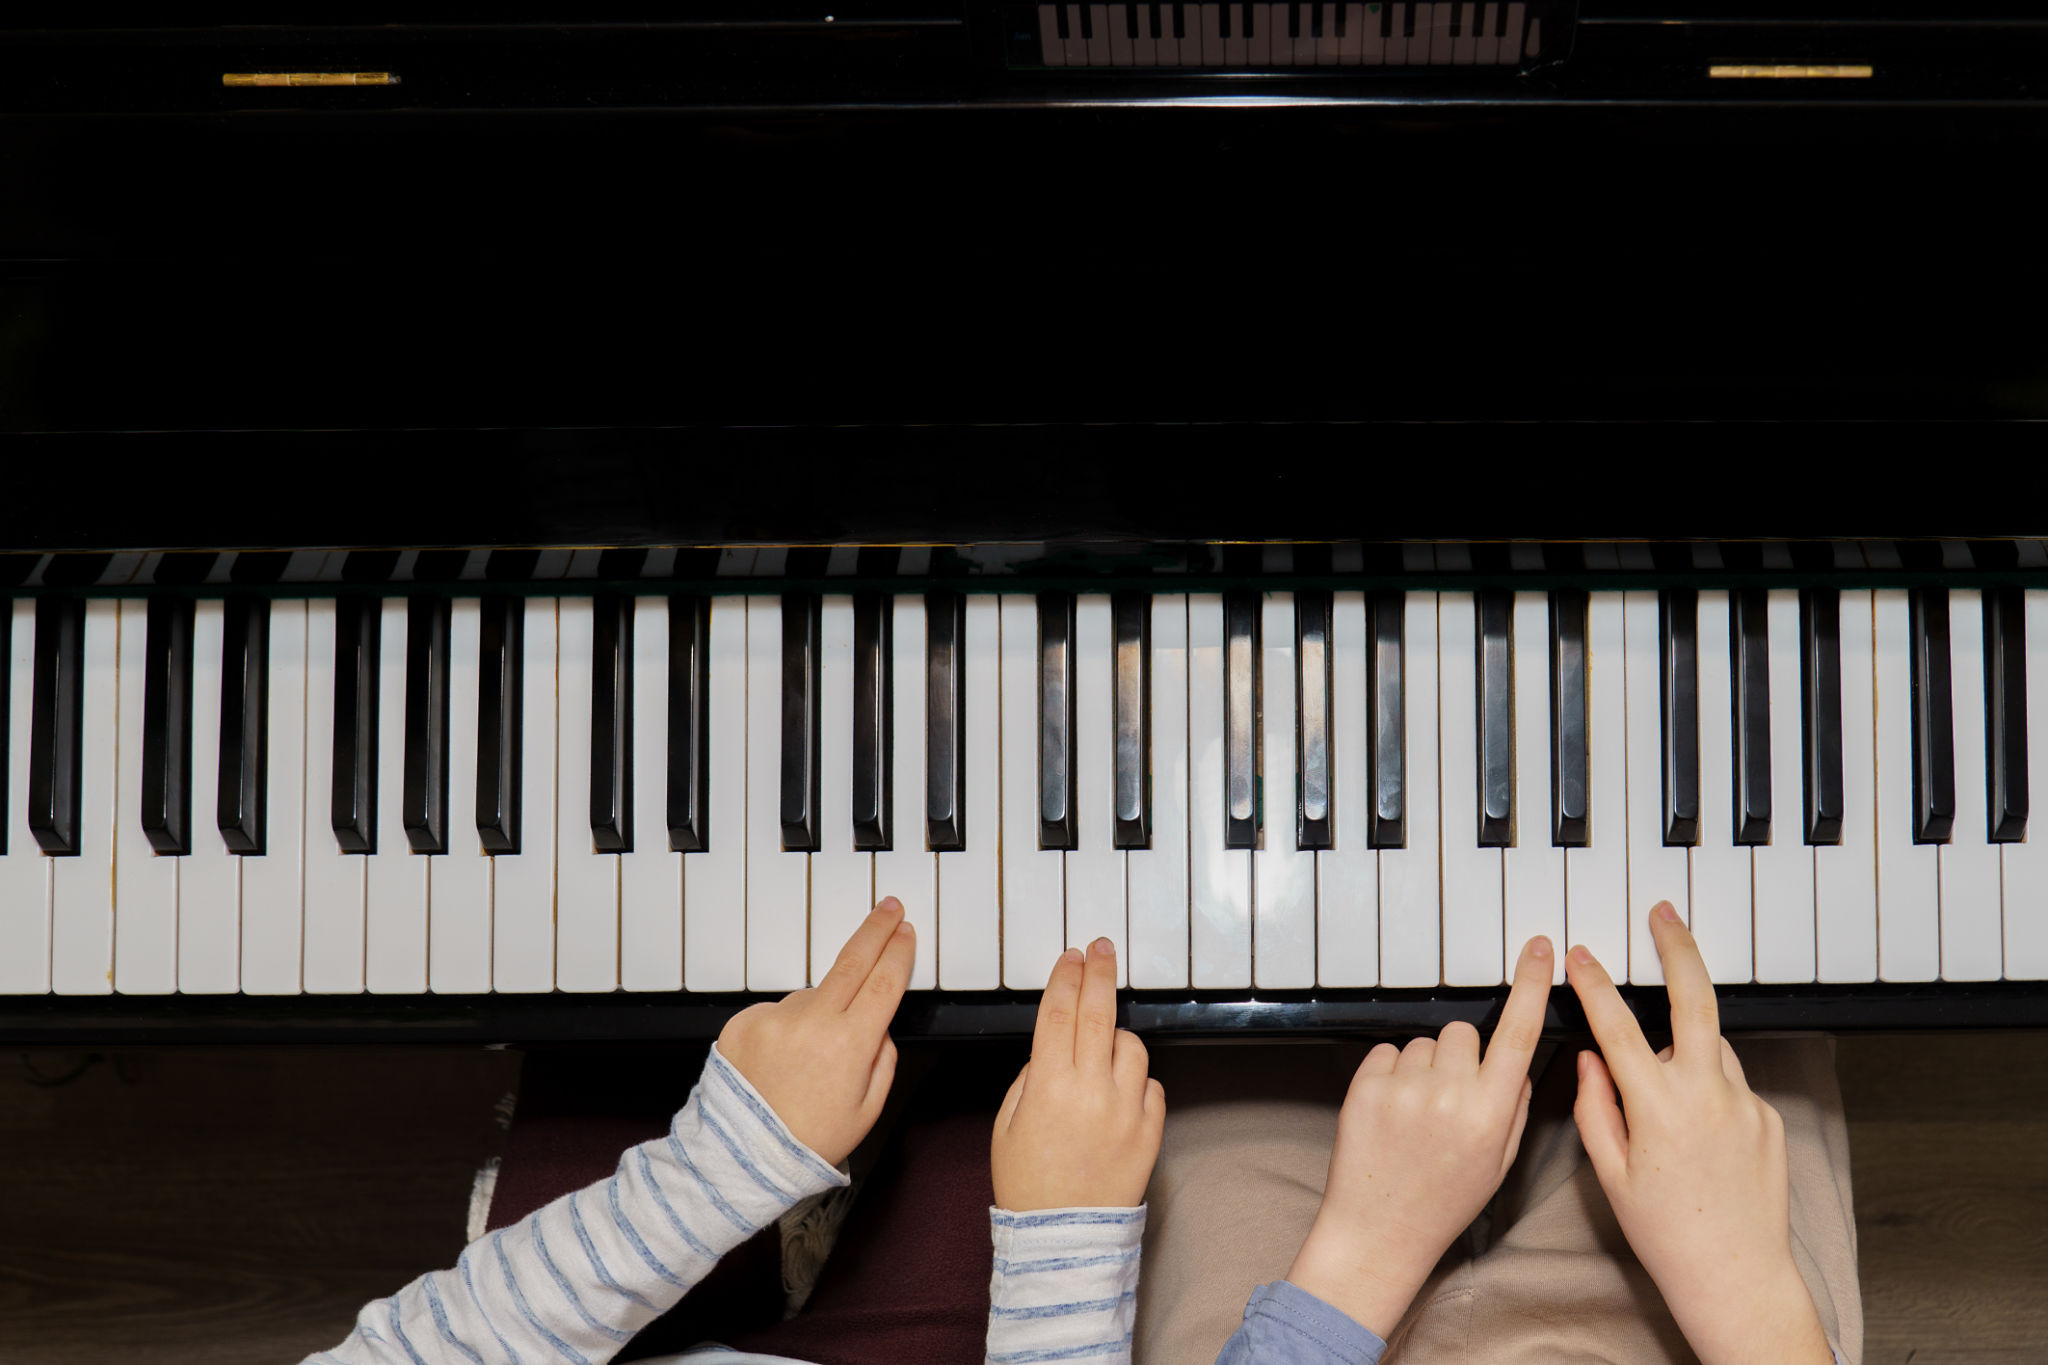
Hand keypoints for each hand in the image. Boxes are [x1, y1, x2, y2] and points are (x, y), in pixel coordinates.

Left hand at [715, 898, 912, 1166]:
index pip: (884, 982)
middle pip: (852, 961)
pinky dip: (785, 1026)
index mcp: (849, 1045)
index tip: (905, 932)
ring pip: (812, 997)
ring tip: (808, 1061)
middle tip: (888, 909)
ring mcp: (774, 1018)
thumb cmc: (808, 1140)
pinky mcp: (743, 1020)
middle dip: (874, 931)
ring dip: (819, 1012)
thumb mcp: (868, 1108)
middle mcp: (811, 1022)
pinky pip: (778, 1011)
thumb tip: (878, 1025)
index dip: (898, 953)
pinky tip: (781, 1061)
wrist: (742, 1156)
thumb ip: (883, 1058)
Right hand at [991, 938, 1164, 1210]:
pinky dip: (1136, 1082)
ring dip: (1118, 1037)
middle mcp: (1091, 1091)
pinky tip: (1118, 1093)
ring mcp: (1126, 1110)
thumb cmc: (1029, 1184)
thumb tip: (1054, 1048)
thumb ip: (1030, 1078)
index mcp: (1049, 1086)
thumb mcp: (1006, 1124)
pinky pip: (1151, 1085)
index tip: (1072, 957)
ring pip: (1132, 1046)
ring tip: (1102, 1051)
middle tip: (1101, 950)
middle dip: (1100, 974)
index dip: (1066, 978)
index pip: (1059, 1013)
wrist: (1064, 1238)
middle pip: (1100, 1014)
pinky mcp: (1151, 1131)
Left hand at [1286, 935, 1551, 1339]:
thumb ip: (1514, 1106)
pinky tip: (1392, 1112)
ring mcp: (1405, 1088)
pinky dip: (1391, 1074)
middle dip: (1462, 1056)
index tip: (1541, 949)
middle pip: (1464, 1032)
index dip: (1533, 986)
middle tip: (1450, 1100)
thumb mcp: (1499, 1162)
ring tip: (1417, 1115)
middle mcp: (1451, 1094)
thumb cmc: (1443, 1200)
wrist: (1381, 1229)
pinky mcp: (1366, 1085)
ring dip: (1425, 1068)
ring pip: (1425, 1043)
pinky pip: (1387, 1052)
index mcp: (1492, 1113)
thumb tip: (1516, 1063)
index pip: (1520, 1034)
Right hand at [1567, 903, 1834, 1364]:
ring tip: (1662, 1091)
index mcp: (1659, 1109)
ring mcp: (1745, 1105)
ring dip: (1684, 1044)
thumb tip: (1592, 1061)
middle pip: (1695, 1000)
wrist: (1737, 1278)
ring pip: (1710, 1046)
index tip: (1582, 958)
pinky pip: (1729, 1084)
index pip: (1618, 1028)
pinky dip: (1707, 1089)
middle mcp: (1708, 1096)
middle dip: (1677, 950)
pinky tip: (1695, 1135)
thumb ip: (1595, 1107)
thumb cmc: (1667, 1236)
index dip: (1596, 986)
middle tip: (1664, 915)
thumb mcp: (1611, 1174)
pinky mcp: (1769, 1119)